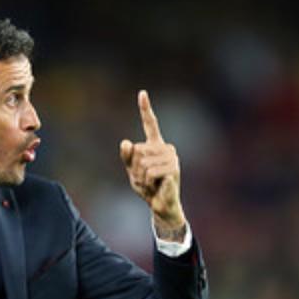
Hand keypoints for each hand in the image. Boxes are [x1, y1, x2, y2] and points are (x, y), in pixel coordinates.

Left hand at [119, 90, 186, 239]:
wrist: (160, 205)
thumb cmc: (148, 187)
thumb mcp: (132, 171)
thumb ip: (127, 157)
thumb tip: (126, 142)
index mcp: (155, 145)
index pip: (150, 124)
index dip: (145, 108)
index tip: (142, 93)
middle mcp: (166, 148)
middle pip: (137, 150)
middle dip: (134, 168)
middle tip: (145, 179)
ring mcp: (171, 158)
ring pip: (142, 162)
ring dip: (140, 178)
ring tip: (150, 184)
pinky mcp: (172, 169)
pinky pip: (149, 172)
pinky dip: (147, 182)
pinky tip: (156, 187)